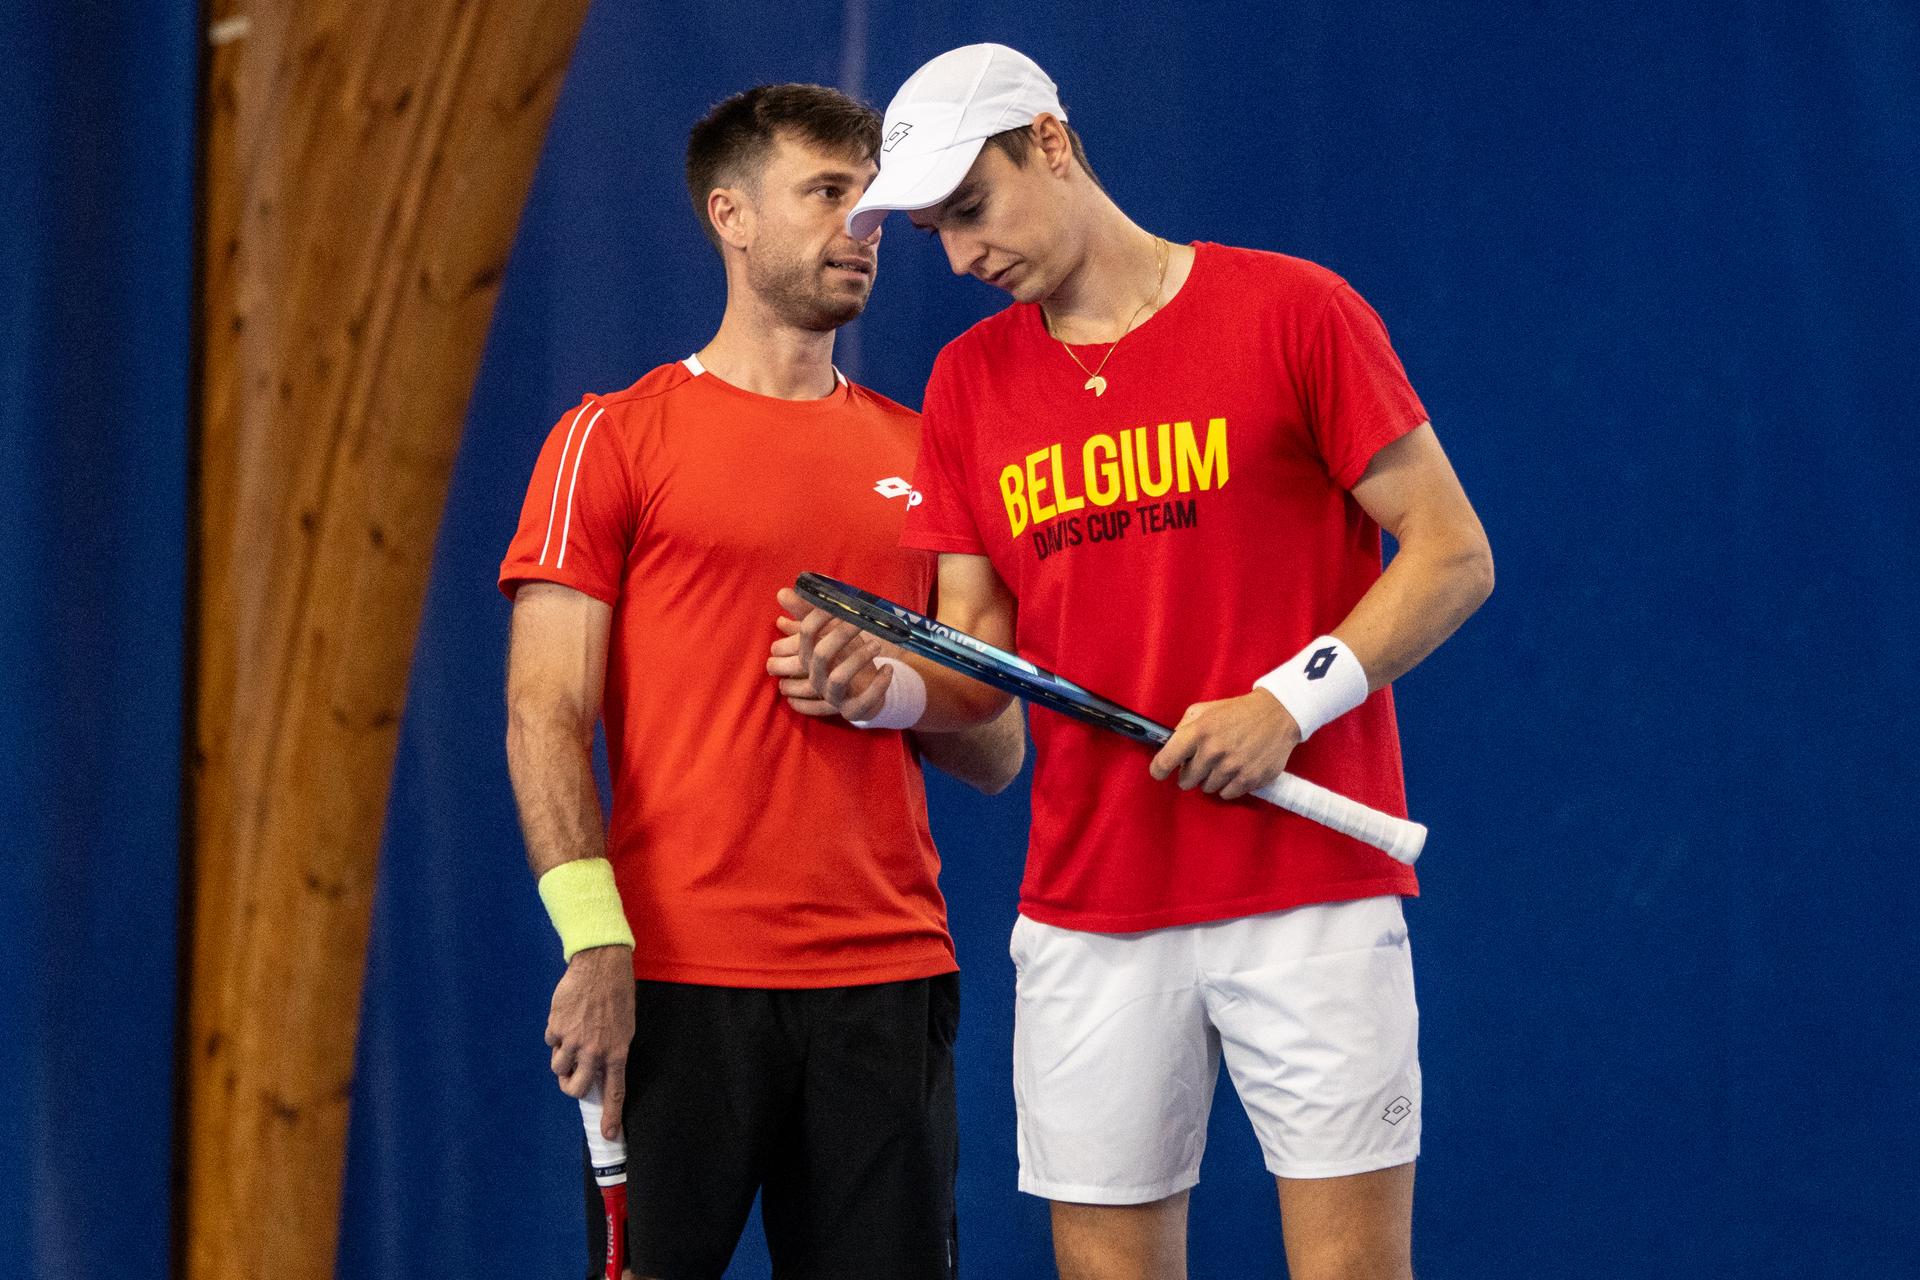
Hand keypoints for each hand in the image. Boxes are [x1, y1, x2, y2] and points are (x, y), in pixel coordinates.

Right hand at [544, 944, 633, 1138]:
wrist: (600, 966)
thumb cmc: (617, 994)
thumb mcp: (624, 1026)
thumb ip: (611, 1051)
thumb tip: (599, 1071)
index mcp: (616, 1052)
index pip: (614, 1092)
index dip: (610, 1116)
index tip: (608, 1135)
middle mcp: (594, 1052)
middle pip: (575, 1089)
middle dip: (570, 1086)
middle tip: (570, 1077)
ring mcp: (573, 1041)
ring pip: (558, 1067)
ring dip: (561, 1059)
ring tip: (570, 1039)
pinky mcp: (556, 1028)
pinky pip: (551, 1042)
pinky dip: (556, 1035)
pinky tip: (566, 1018)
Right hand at [769, 587, 892, 720]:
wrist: (866, 693)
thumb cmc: (846, 659)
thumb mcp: (832, 634)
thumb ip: (811, 612)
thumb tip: (783, 592)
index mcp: (809, 657)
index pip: (806, 634)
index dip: (820, 616)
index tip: (839, 604)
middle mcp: (816, 677)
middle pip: (821, 655)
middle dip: (842, 635)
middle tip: (862, 621)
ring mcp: (833, 696)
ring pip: (839, 678)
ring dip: (859, 658)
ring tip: (878, 644)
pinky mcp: (852, 710)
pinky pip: (864, 699)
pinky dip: (878, 684)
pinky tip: (887, 669)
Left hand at [1148, 690, 1301, 800]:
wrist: (1277, 714)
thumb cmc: (1236, 712)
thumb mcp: (1204, 709)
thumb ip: (1182, 727)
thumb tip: (1168, 748)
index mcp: (1198, 732)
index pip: (1165, 761)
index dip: (1159, 770)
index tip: (1160, 772)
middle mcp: (1213, 751)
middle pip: (1185, 781)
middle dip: (1190, 773)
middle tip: (1202, 762)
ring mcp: (1232, 767)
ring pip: (1207, 788)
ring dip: (1211, 779)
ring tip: (1223, 762)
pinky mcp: (1250, 779)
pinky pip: (1227, 794)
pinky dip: (1228, 785)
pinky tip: (1235, 770)